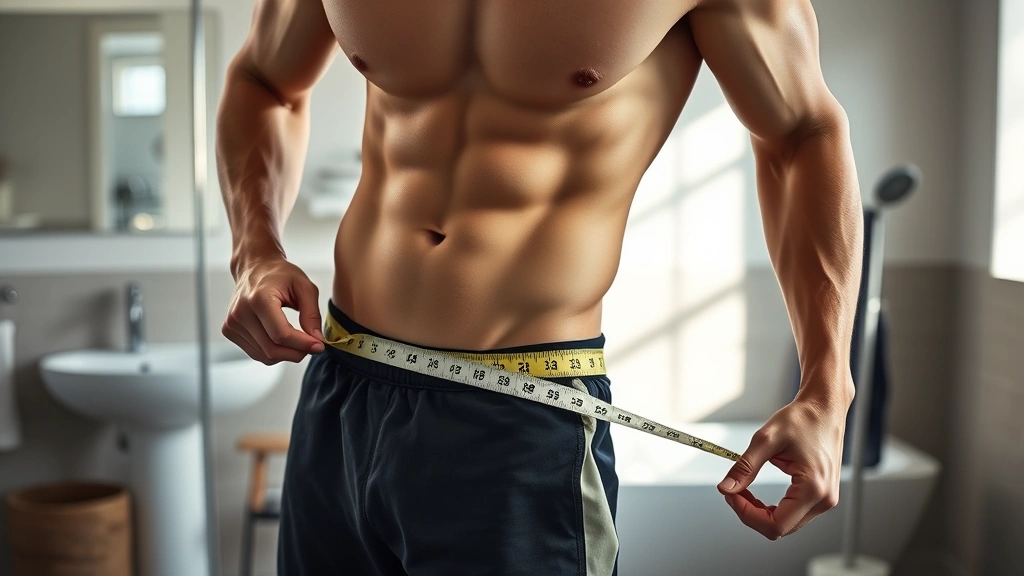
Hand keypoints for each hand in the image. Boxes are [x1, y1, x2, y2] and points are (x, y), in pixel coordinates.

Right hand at [222, 256, 324, 363]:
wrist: (255, 267)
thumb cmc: (280, 274)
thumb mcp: (304, 287)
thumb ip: (312, 314)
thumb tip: (317, 340)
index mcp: (259, 299)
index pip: (281, 334)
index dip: (303, 344)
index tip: (319, 346)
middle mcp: (241, 312)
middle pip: (272, 349)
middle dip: (297, 353)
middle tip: (312, 346)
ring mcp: (232, 323)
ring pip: (264, 356)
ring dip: (286, 354)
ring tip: (298, 341)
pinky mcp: (229, 330)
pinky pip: (256, 353)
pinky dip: (273, 353)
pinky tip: (283, 340)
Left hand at [717, 393, 848, 539]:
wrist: (824, 408)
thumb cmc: (802, 418)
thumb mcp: (766, 439)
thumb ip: (745, 467)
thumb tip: (726, 488)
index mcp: (814, 488)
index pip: (775, 525)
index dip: (747, 515)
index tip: (730, 495)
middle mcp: (824, 499)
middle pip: (780, 528)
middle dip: (750, 513)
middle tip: (732, 491)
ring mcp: (825, 499)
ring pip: (786, 524)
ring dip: (759, 512)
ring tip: (743, 489)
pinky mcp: (822, 495)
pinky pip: (793, 514)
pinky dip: (772, 508)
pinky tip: (757, 493)